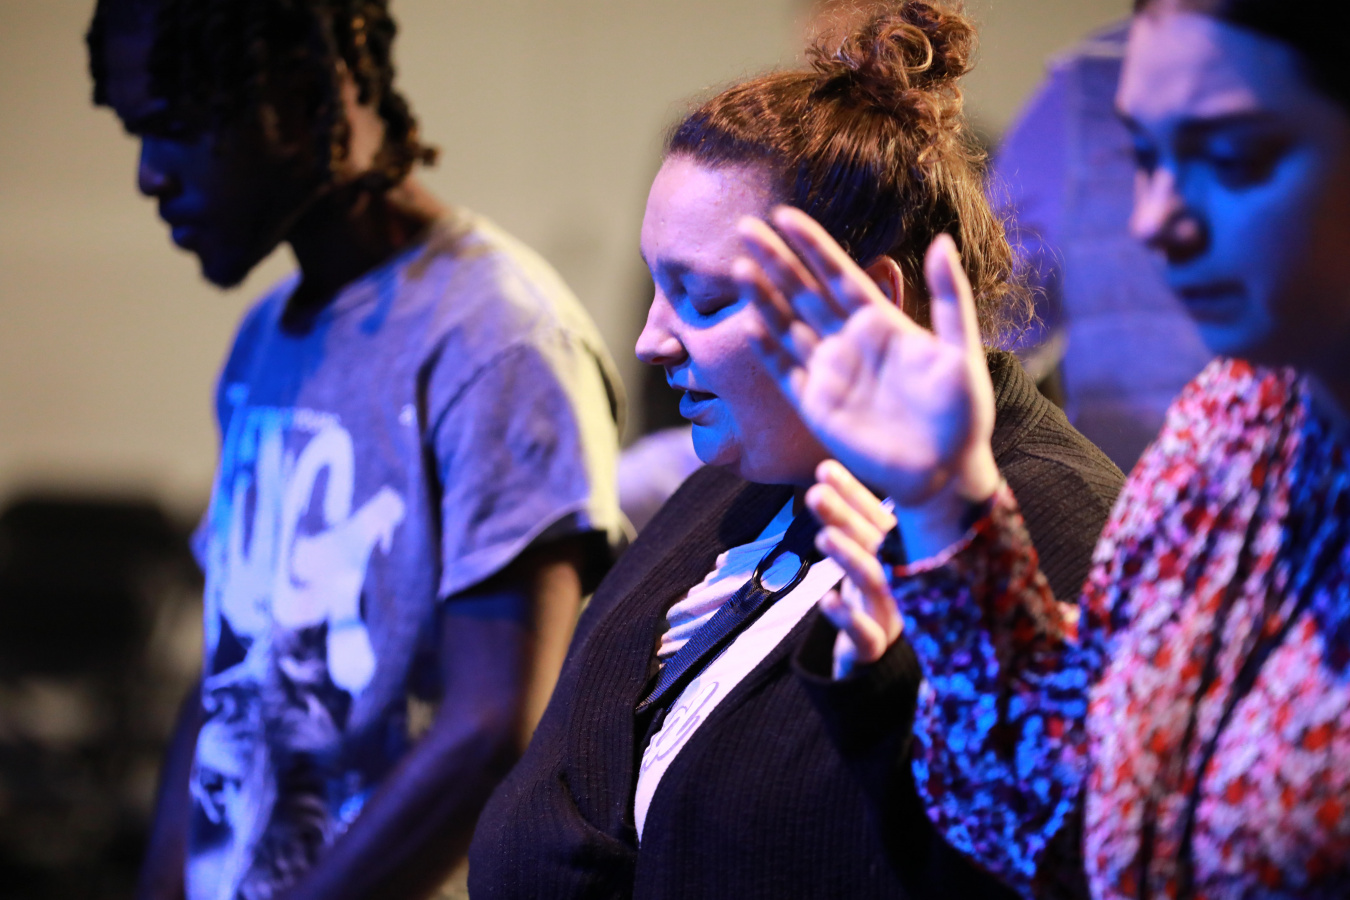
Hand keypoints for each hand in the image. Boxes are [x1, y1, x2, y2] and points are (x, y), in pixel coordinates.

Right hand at [735, 207, 998, 513]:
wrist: (946, 471)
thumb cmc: (962, 413)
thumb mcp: (961, 351)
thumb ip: (948, 298)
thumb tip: (941, 241)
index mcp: (882, 322)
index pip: (839, 274)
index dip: (812, 245)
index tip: (784, 215)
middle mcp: (849, 342)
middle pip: (803, 292)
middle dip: (775, 260)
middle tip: (744, 227)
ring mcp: (829, 372)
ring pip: (787, 325)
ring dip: (762, 297)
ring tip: (739, 266)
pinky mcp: (816, 405)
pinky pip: (784, 371)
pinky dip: (766, 348)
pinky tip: (749, 323)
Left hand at [806, 460, 899, 675]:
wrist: (884, 667)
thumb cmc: (872, 604)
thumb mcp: (867, 562)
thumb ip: (859, 528)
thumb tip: (830, 477)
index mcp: (897, 556)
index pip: (876, 518)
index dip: (852, 493)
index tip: (824, 469)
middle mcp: (899, 580)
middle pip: (873, 543)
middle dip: (844, 516)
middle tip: (816, 493)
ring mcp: (891, 613)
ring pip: (872, 582)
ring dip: (849, 557)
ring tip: (823, 536)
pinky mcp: (876, 648)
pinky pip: (865, 634)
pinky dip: (847, 617)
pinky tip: (827, 600)